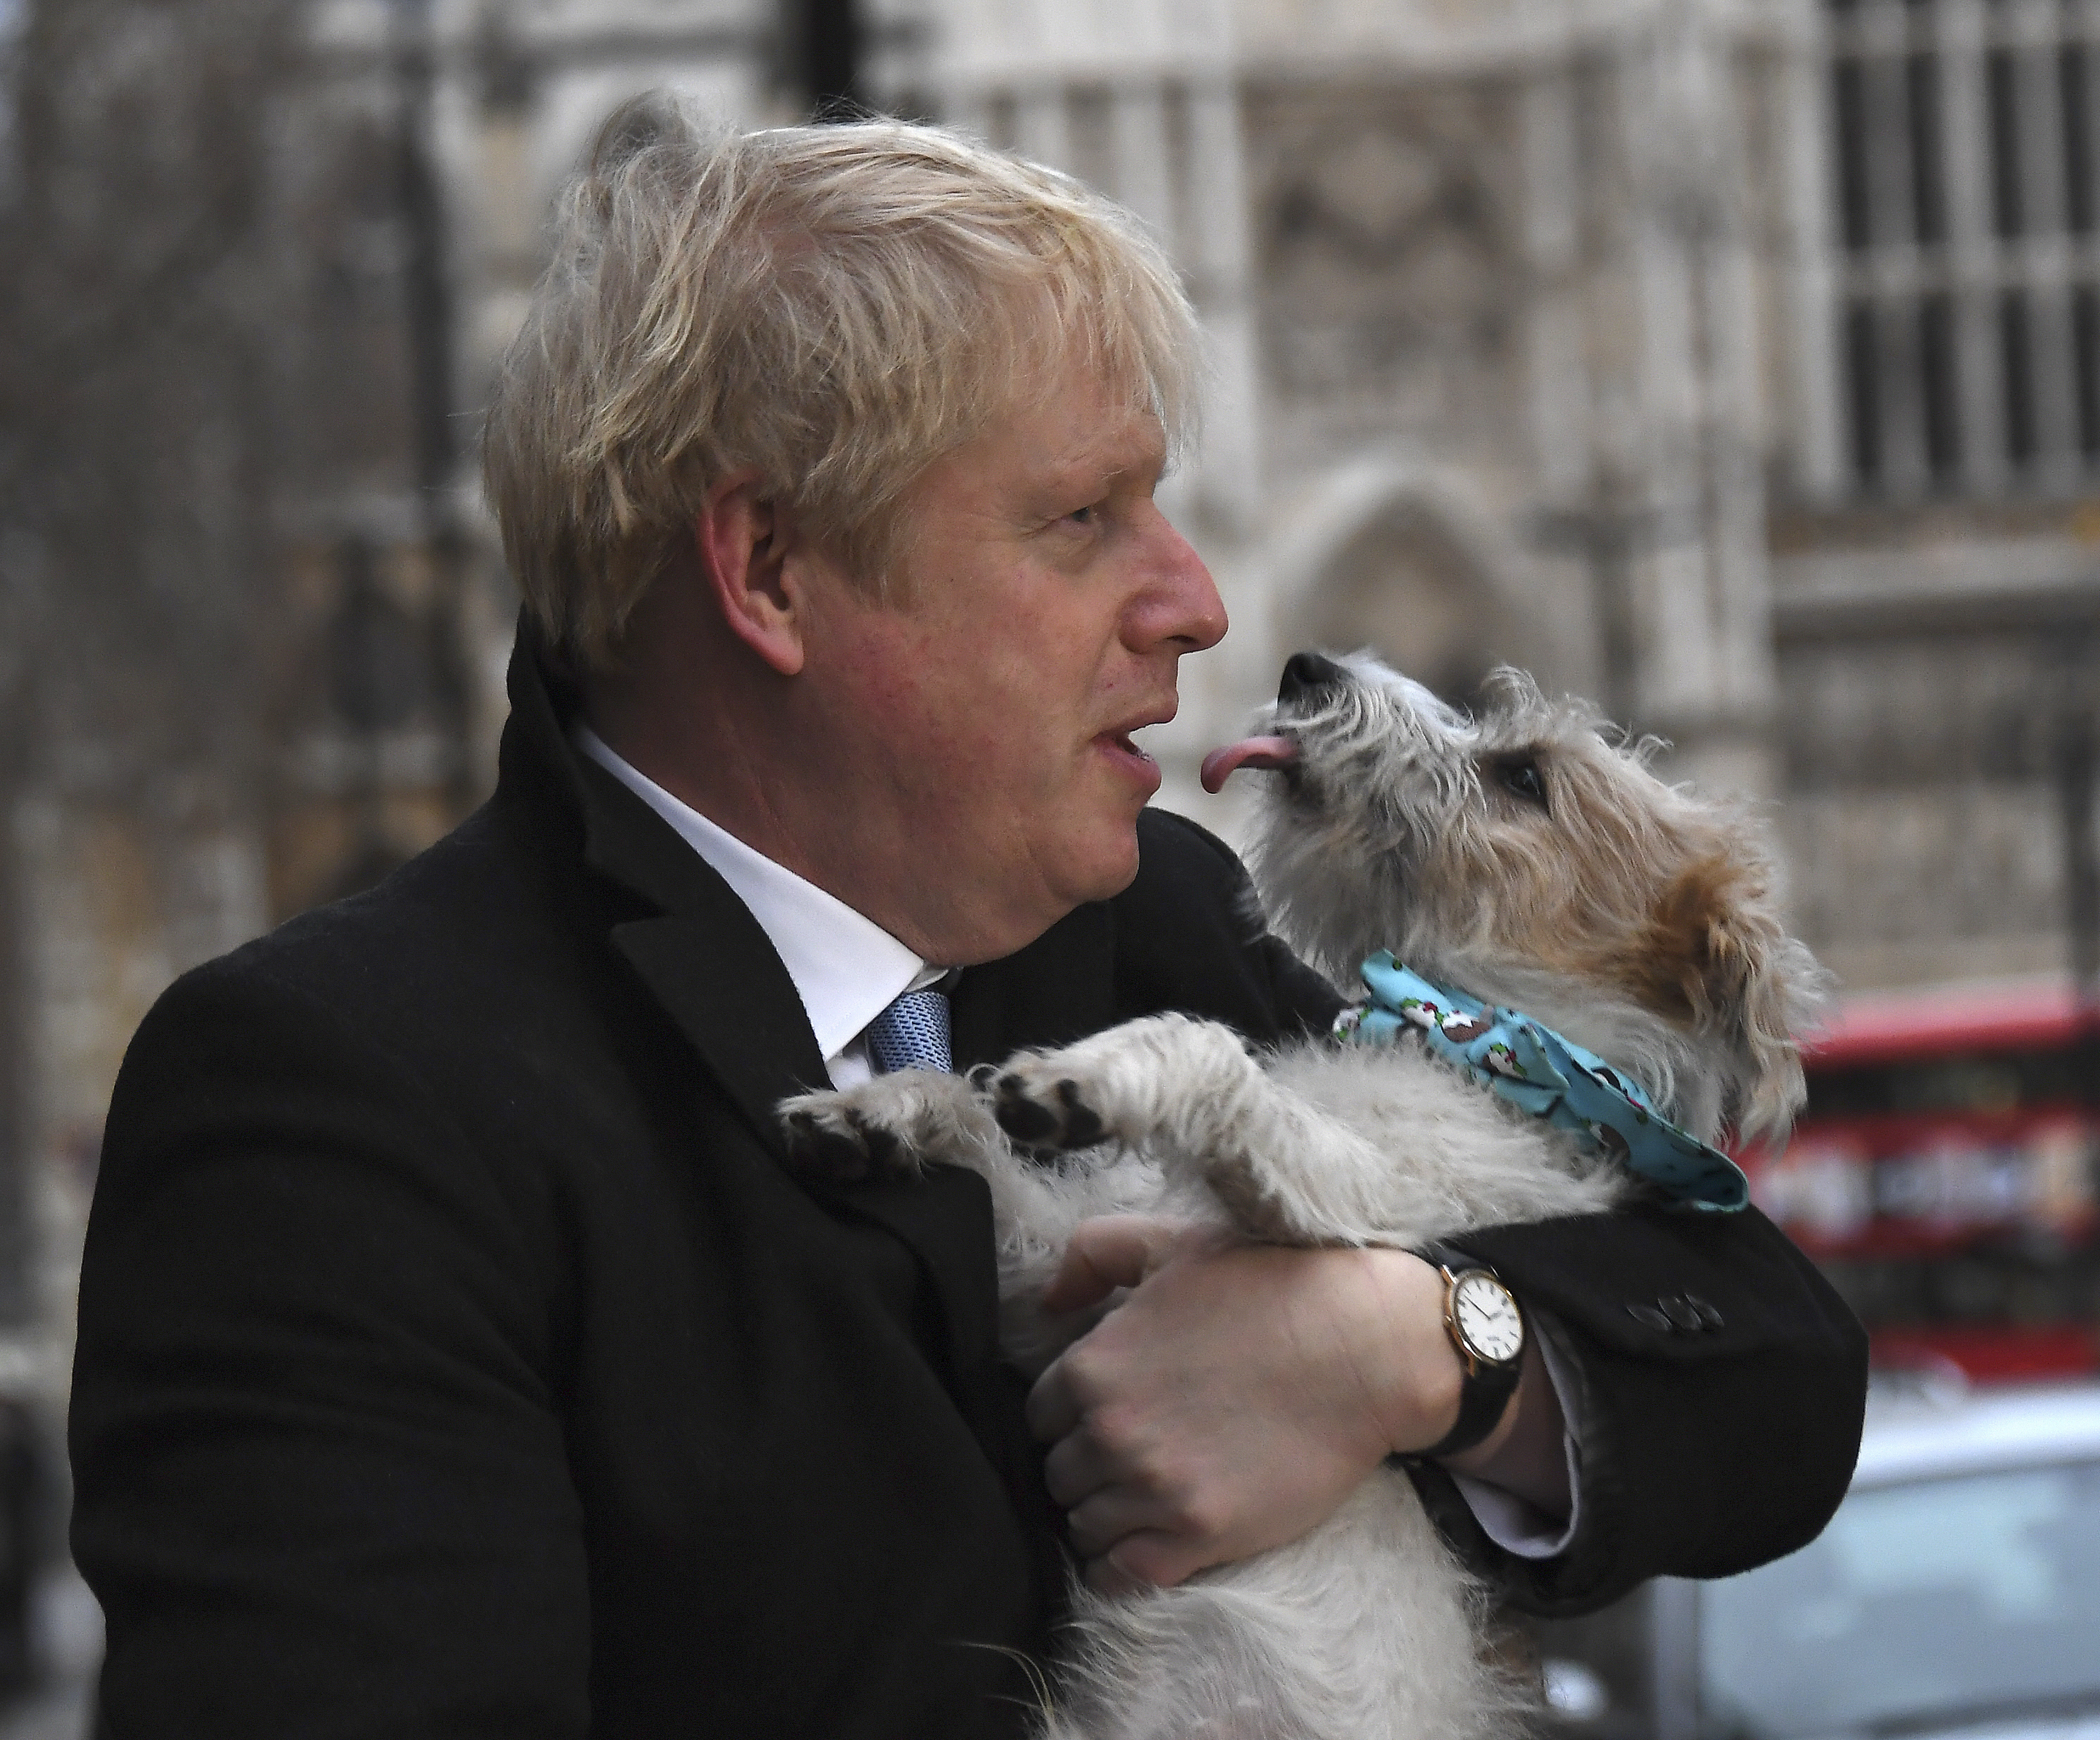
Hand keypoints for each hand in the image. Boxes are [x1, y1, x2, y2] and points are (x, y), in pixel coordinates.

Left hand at [1024, 1215, 1467, 1591]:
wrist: (1364, 1347)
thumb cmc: (1269, 1286)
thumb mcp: (1171, 1243)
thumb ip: (1093, 1255)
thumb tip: (1047, 1302)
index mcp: (1093, 1366)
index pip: (1039, 1416)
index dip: (1070, 1416)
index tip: (1104, 1414)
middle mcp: (1110, 1432)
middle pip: (1058, 1474)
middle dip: (1085, 1465)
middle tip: (1131, 1453)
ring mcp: (1154, 1488)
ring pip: (1084, 1525)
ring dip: (1104, 1513)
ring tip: (1143, 1496)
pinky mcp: (1200, 1535)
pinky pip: (1121, 1575)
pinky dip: (1121, 1566)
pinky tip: (1144, 1543)